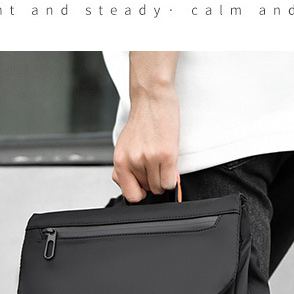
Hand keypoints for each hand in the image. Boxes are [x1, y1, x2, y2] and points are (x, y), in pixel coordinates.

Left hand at [111, 52, 179, 202]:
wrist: (151, 98)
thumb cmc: (141, 122)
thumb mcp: (125, 147)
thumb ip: (126, 169)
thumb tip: (135, 190)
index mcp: (120, 161)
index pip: (130, 196)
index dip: (139, 192)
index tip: (144, 185)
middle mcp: (133, 162)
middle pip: (148, 191)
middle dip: (153, 181)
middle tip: (154, 163)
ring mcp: (149, 159)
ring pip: (160, 188)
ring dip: (163, 177)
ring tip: (161, 159)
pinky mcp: (166, 155)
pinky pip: (171, 183)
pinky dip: (173, 178)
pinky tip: (169, 163)